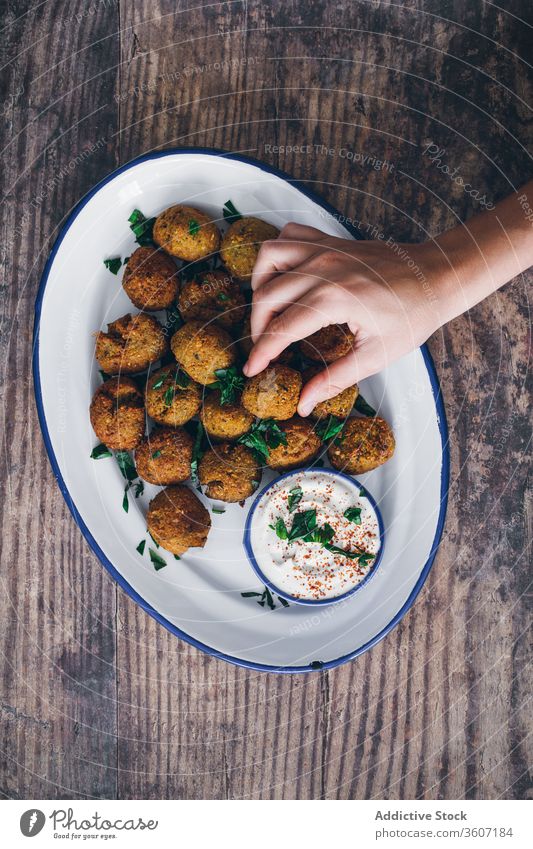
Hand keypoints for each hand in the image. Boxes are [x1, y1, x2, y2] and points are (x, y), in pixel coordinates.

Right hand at [243, 223, 447, 415]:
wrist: (436, 278)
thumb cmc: (412, 317)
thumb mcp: (375, 356)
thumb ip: (334, 379)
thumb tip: (304, 404)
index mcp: (334, 299)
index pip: (282, 329)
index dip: (262, 353)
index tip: (251, 370)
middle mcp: (324, 268)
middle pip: (267, 295)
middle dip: (258, 326)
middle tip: (265, 348)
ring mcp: (326, 248)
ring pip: (269, 256)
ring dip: (260, 284)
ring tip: (268, 310)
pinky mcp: (331, 240)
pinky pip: (289, 235)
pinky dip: (278, 252)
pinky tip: (284, 276)